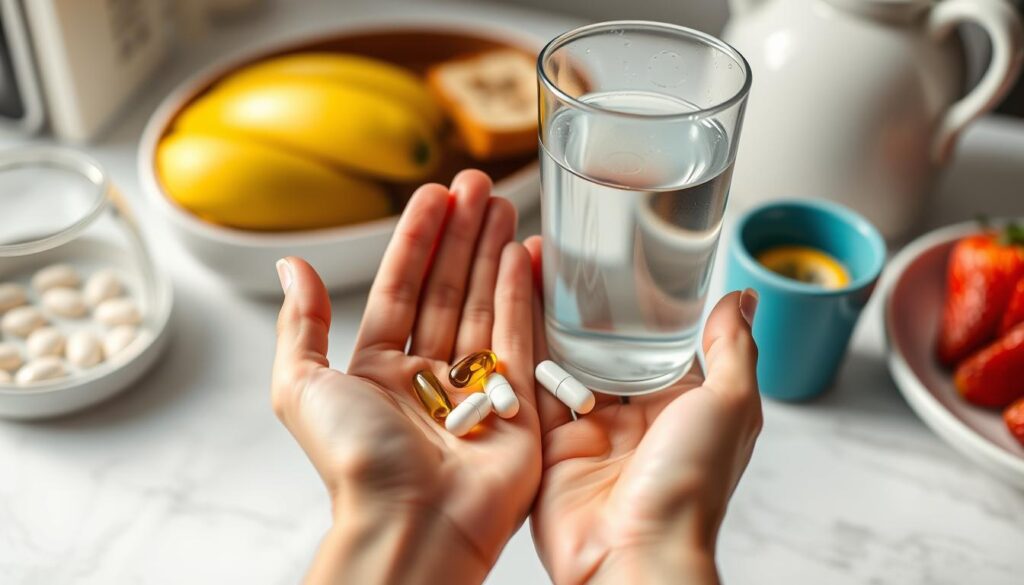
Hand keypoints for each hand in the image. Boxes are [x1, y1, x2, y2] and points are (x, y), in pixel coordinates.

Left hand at [272, 171, 540, 584]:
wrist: (410, 523)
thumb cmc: (354, 463)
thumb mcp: (302, 386)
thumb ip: (301, 325)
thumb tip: (292, 267)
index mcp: (380, 370)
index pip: (402, 289)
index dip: (418, 240)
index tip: (434, 196)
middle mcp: (430, 376)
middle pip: (449, 289)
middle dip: (462, 234)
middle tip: (477, 183)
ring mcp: (477, 390)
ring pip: (486, 305)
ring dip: (493, 252)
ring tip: (502, 203)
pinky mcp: (519, 406)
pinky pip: (521, 338)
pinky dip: (522, 293)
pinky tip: (523, 252)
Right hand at [525, 237, 762, 584]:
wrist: (633, 554)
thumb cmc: (691, 486)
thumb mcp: (730, 407)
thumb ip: (733, 350)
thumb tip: (745, 296)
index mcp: (678, 405)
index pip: (656, 341)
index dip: (637, 301)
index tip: (617, 256)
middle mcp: (632, 415)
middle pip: (603, 346)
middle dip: (583, 305)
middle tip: (562, 251)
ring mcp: (588, 429)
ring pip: (563, 359)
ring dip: (547, 316)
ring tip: (529, 261)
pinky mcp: (549, 443)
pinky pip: (532, 389)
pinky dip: (520, 350)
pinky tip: (506, 306)